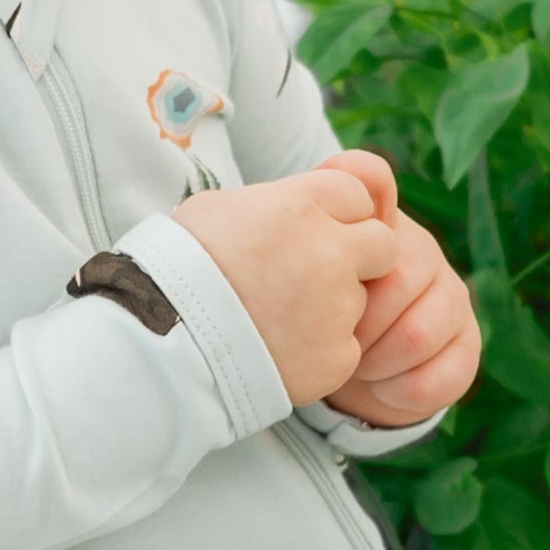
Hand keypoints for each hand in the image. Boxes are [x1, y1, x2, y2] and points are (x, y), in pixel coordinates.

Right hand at [169, 167, 400, 407]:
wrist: (166, 341)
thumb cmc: (181, 265)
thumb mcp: (219, 208)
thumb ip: (275, 202)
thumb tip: (295, 202)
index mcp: (301, 206)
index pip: (358, 193)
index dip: (339, 212)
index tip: (315, 230)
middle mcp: (330, 252)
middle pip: (383, 243)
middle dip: (360, 256)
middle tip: (316, 274)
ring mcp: (338, 308)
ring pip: (360, 300)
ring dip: (333, 307)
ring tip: (277, 317)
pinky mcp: (338, 356)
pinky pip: (345, 347)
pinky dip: (320, 350)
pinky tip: (279, 349)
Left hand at [315, 155, 479, 426]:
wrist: (346, 364)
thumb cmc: (314, 311)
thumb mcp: (296, 271)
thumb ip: (299, 228)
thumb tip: (309, 186)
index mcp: (372, 218)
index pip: (368, 178)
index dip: (348, 213)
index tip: (333, 261)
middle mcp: (419, 248)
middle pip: (395, 276)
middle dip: (353, 323)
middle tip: (331, 341)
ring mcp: (450, 295)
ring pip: (419, 333)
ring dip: (375, 361)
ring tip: (353, 365)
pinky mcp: (467, 344)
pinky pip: (443, 373)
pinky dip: (400, 390)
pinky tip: (379, 387)